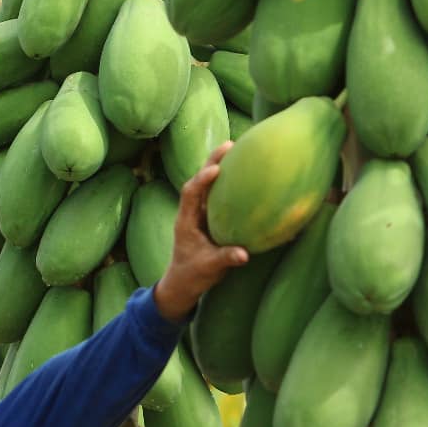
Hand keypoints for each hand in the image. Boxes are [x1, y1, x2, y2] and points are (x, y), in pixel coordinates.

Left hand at [152, 142, 249, 321]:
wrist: (183, 282)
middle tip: (230, 144)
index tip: (216, 169)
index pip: (190, 193)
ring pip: (208, 184)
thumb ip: (225, 259)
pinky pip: (217, 194)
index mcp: (185, 220)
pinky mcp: (208, 216)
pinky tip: (242, 170)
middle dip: (212, 160)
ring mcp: (199, 213)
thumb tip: (244, 254)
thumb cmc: (193, 275)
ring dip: (220, 165)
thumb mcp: (209, 268)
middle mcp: (191, 212)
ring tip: (237, 148)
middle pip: (198, 180)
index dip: (202, 179)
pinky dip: (227, 181)